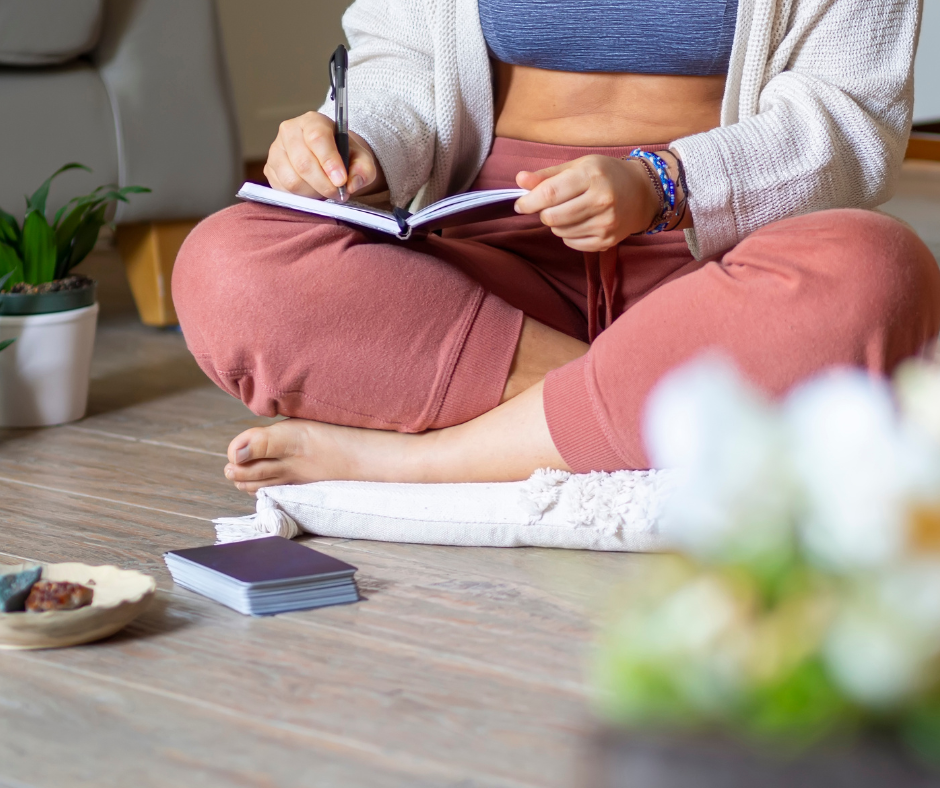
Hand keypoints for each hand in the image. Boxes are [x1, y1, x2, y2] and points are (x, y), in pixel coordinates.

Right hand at [264, 111, 386, 199]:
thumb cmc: (344, 156)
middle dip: (324, 184)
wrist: (328, 158)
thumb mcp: (361, 159)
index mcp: (313, 121)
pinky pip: (284, 190)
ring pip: (292, 180)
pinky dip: (301, 197)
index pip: (317, 138)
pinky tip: (313, 191)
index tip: (341, 180)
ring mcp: (276, 150)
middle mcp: (289, 131)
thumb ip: (363, 170)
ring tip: (326, 191)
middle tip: (339, 193)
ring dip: (313, 193)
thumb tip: (352, 184)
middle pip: (303, 163)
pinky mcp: (270, 169)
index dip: (329, 161)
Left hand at [513, 155, 660, 251]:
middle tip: (550, 206)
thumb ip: (547, 175)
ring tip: (570, 211)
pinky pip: (572, 243)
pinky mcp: (607, 241)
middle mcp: (601, 200)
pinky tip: (579, 222)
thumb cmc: (606, 175)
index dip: (529, 201)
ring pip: (560, 232)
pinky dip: (568, 235)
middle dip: (543, 213)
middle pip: (552, 217)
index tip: (520, 204)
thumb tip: (519, 180)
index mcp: (592, 176)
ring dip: (556, 223)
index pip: (550, 194)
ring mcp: (606, 223)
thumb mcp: (578, 166)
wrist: (643, 193)